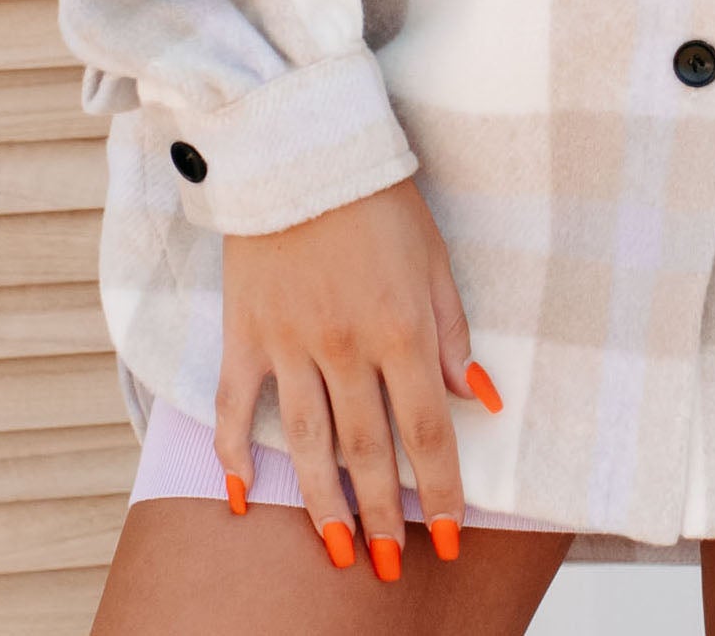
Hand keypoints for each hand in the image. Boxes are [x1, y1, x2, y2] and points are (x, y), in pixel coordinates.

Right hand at [213, 176, 501, 575]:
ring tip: (336, 551)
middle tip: (388, 567)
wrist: (300, 147)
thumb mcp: (434, 256)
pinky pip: (235, 407)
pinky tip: (242, 498)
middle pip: (367, 450)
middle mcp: (345, 346)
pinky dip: (234, 455)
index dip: (442, 490)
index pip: (427, 429)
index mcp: (401, 327)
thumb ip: (452, 330)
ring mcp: (289, 343)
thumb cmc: (377, 197)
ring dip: (323, 504)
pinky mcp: (245, 331)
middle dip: (384, 515)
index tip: (450, 539)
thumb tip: (480, 398)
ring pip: (306, 443)